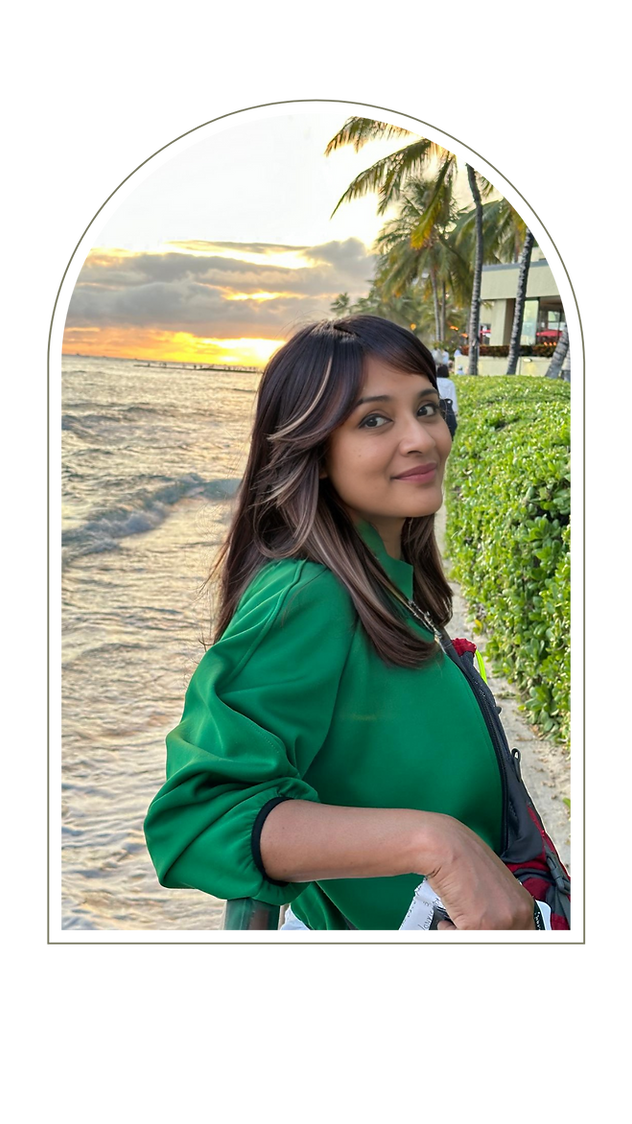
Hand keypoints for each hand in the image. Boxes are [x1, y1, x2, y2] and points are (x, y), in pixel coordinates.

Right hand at [418, 815, 535, 933]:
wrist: (446, 848)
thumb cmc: (464, 857)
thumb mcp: (496, 885)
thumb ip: (503, 906)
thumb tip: (498, 921)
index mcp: (524, 904)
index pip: (523, 931)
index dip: (504, 931)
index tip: (492, 928)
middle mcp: (517, 915)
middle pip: (507, 937)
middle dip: (485, 931)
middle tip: (472, 924)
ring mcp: (499, 924)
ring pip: (481, 938)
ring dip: (466, 930)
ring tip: (459, 914)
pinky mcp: (478, 928)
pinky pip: (459, 937)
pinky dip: (449, 929)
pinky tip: (450, 912)